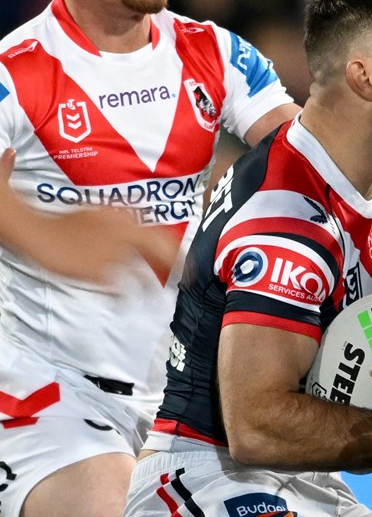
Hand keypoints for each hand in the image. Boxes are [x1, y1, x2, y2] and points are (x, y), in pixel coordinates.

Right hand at [1, 147, 178, 283]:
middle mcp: (123, 233)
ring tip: (155, 298)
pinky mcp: (97, 270)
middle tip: (185, 278)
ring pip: (142, 274)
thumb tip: (144, 235)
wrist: (40, 232)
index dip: (176, 249)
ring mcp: (111, 253)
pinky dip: (125, 296)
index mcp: (125, 218)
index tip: (185, 260)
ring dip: (151, 288)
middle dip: (176, 265)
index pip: (161, 234)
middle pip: (160, 250)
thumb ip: (124, 223)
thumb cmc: (69, 224)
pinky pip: (120, 288)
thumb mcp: (102, 214)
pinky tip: (126, 302)